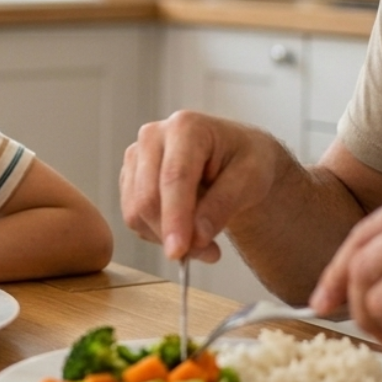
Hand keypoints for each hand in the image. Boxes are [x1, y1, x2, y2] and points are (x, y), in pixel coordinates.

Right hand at [119, 110, 296, 262]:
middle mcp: (153, 136)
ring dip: (165, 237)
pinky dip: (157, 233)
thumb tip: (196, 238)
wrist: (234, 157)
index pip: (174, 178)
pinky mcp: (129, 176)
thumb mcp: (251, 180)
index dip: (175, 217)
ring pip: (135, 210)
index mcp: (186, 127)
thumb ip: (223, 205)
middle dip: (171, 233)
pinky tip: (183, 228)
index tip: (179, 252)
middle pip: (147, 196)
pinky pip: (133, 216)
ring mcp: (136, 156)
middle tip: (207, 254)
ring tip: (202, 242)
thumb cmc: (246, 162)